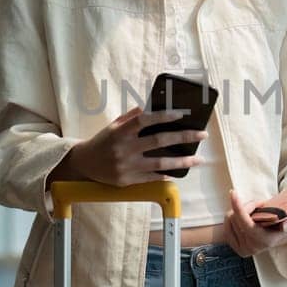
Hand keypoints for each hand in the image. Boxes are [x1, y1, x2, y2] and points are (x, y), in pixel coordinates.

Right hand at [71, 105, 208, 186]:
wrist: (84, 164)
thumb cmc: (104, 141)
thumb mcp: (114, 125)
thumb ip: (133, 116)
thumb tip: (153, 106)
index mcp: (121, 131)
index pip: (145, 120)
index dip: (164, 116)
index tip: (182, 114)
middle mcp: (124, 148)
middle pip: (158, 141)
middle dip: (183, 137)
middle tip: (202, 135)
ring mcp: (126, 166)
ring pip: (160, 163)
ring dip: (182, 161)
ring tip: (198, 159)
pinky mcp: (127, 181)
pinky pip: (152, 177)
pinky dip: (166, 174)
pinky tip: (178, 171)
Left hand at [224, 188, 286, 258]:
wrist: (280, 235)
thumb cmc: (286, 223)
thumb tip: (285, 225)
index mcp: (264, 241)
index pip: (246, 224)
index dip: (239, 208)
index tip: (234, 194)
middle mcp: (251, 247)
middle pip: (237, 217)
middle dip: (247, 206)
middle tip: (260, 204)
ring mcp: (241, 248)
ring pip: (230, 219)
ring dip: (240, 210)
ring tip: (255, 211)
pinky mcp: (234, 245)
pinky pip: (226, 224)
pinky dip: (234, 215)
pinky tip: (245, 217)